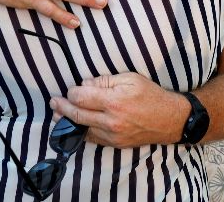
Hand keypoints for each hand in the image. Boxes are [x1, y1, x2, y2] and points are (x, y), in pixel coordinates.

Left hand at [49, 73, 188, 147]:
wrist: (170, 119)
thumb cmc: (151, 95)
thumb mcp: (129, 79)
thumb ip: (104, 81)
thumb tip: (84, 85)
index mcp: (113, 101)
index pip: (81, 98)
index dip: (71, 93)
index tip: (70, 90)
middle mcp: (111, 121)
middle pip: (77, 115)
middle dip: (62, 108)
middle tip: (53, 103)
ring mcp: (113, 135)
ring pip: (82, 129)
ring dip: (68, 122)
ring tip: (58, 114)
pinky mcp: (116, 144)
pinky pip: (93, 138)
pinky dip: (83, 131)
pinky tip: (77, 125)